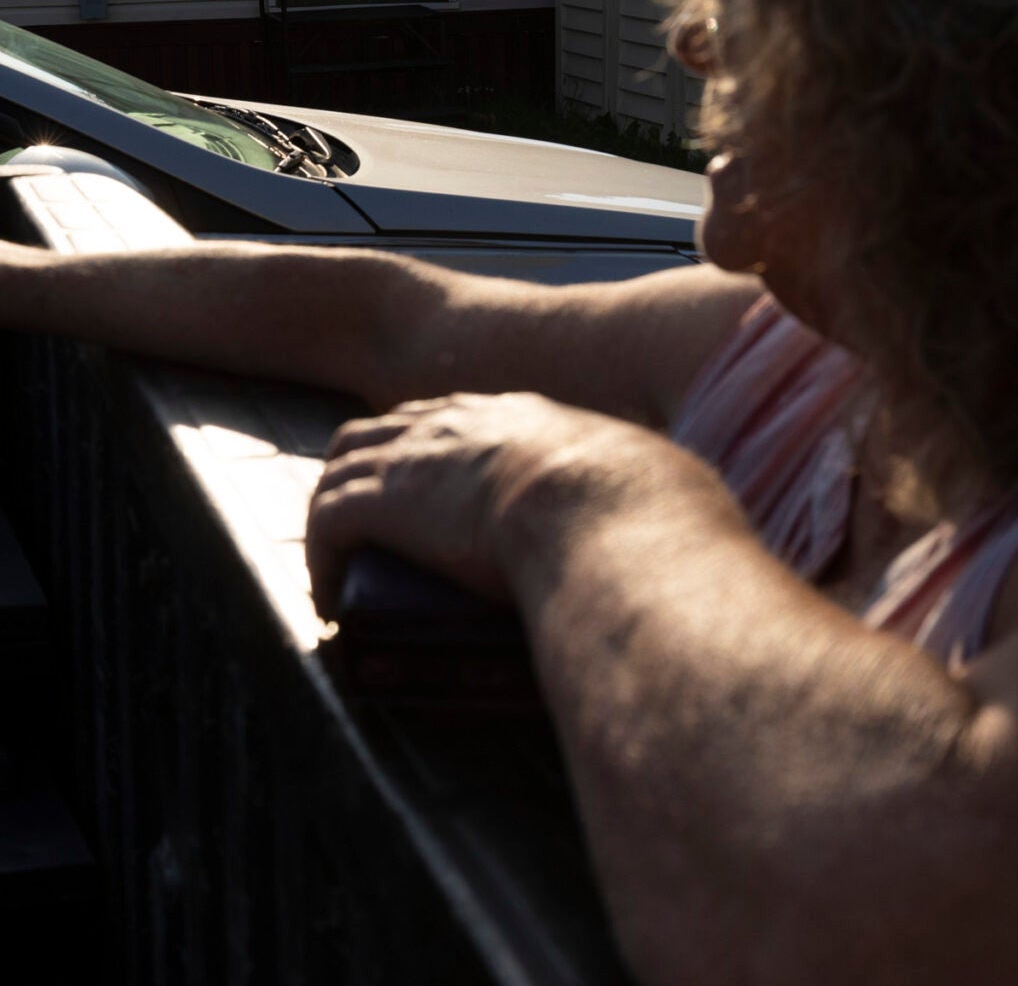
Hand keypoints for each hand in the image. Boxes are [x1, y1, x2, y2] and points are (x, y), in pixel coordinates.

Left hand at [306, 391, 702, 618]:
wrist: (607, 509)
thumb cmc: (647, 512)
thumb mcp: (654, 492)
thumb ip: (658, 504)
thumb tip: (696, 537)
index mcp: (524, 418)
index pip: (457, 419)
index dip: (435, 454)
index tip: (434, 499)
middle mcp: (460, 423)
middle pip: (385, 429)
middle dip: (371, 473)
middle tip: (372, 530)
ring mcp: (417, 458)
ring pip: (341, 467)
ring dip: (335, 514)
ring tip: (341, 567)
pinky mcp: (385, 503)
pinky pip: (326, 522)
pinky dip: (321, 560)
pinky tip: (328, 601)